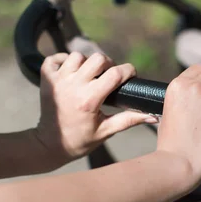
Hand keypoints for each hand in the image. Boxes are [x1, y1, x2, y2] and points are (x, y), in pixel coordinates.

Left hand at [35, 52, 157, 165]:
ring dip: (86, 63)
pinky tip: (71, 73)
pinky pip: (55, 58)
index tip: (131, 77)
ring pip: (77, 56)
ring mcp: (58, 81)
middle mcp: (73, 86)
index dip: (128, 71)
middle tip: (109, 77)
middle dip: (108, 65)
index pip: (115, 74)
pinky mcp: (46, 79)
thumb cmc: (81, 140)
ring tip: (89, 77)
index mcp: (89, 100)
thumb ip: (130, 120)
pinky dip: (64, 61)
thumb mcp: (107, 131)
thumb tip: (153, 116)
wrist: (50, 145)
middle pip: (98, 58)